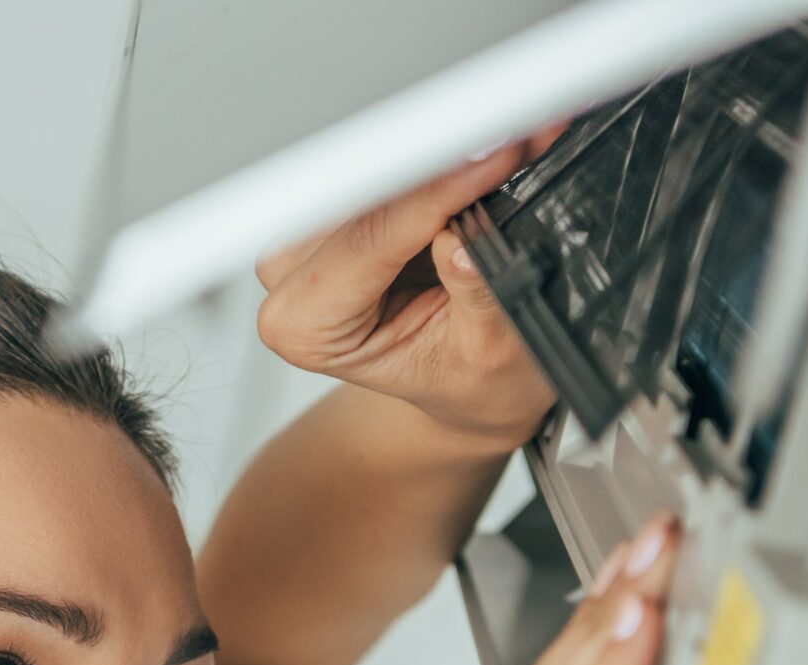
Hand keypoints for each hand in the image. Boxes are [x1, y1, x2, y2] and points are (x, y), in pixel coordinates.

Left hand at [254, 131, 564, 450]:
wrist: (465, 388)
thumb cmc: (466, 382)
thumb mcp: (487, 355)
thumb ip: (475, 299)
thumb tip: (463, 242)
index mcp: (307, 328)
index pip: (369, 236)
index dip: (437, 192)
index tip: (498, 157)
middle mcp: (290, 278)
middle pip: (366, 190)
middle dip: (444, 158)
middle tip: (517, 132)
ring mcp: (309, 237)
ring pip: (377, 165)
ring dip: (446, 149)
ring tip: (512, 138)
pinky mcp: (338, 207)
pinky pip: (389, 163)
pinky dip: (442, 154)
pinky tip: (485, 147)